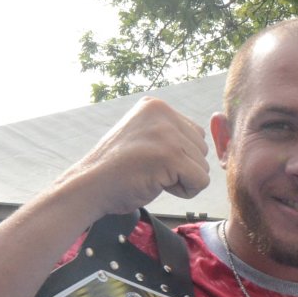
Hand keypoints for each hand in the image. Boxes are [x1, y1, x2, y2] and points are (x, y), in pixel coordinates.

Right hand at [58, 97, 209, 218]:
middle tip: (149, 169)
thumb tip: (208, 138)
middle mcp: (163, 112)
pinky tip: (158, 184)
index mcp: (156, 105)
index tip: (149, 159)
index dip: (178, 156)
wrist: (89, 186)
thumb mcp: (145, 137)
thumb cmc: (117, 170)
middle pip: (202, 150)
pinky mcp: (171, 155)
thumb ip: (171, 133)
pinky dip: (185, 191)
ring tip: (151, 175)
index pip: (194, 134)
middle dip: (182, 168)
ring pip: (203, 166)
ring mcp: (167, 133)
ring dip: (182, 179)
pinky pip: (201, 181)